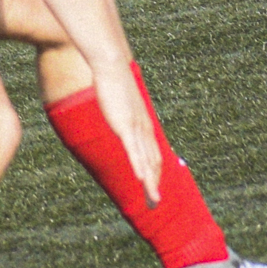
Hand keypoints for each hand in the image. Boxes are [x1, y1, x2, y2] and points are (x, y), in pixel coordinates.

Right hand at [91, 64, 162, 205]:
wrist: (111, 64)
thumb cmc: (113, 78)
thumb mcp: (119, 98)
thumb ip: (120, 108)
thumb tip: (117, 108)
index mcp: (143, 123)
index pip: (153, 153)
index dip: (154, 172)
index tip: (154, 186)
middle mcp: (144, 128)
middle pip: (153, 162)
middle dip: (155, 184)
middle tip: (155, 203)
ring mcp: (136, 127)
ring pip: (147, 161)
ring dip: (151, 183)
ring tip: (154, 201)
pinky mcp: (126, 125)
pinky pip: (134, 151)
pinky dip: (140, 167)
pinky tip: (143, 181)